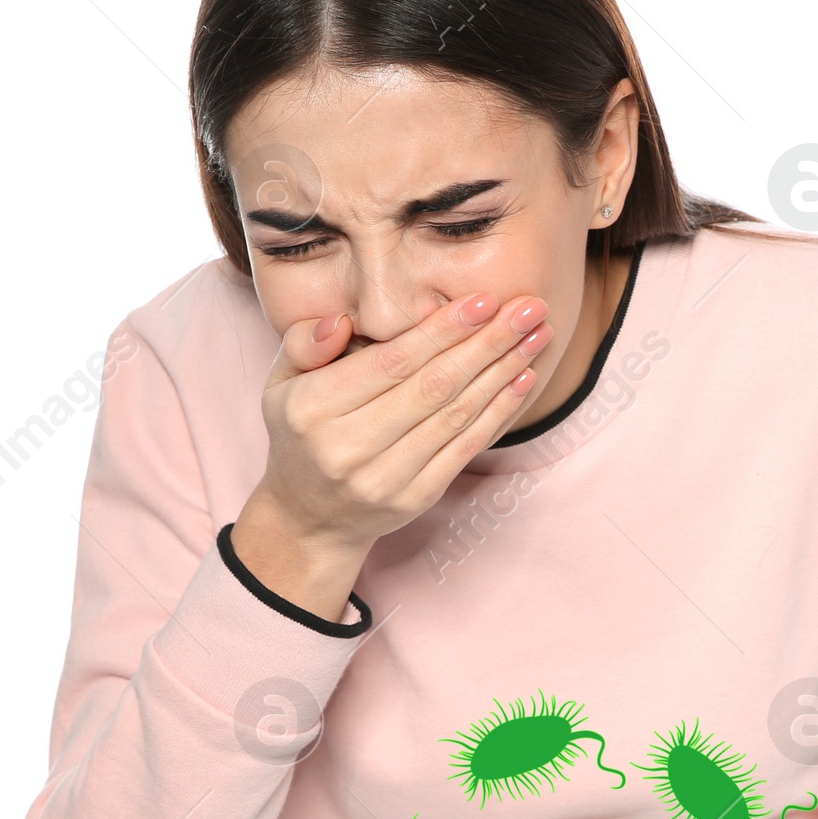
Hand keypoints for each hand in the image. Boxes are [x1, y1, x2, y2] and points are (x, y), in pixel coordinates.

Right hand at [248, 288, 554, 554]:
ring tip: (537, 335)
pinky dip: (498, 412)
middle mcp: (348, 446)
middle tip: (529, 308)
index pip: (392, 363)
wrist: (307, 518)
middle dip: (488, 343)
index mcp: (314, 408)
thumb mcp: (281, 384)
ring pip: (456, 415)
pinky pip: (464, 448)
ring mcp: (384, 478)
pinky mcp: (414, 498)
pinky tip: (522, 380)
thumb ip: (303, 344)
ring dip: (503, 372)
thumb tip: (340, 319)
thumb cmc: (301, 434)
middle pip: (433, 386)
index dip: (442, 330)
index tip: (483, 300)